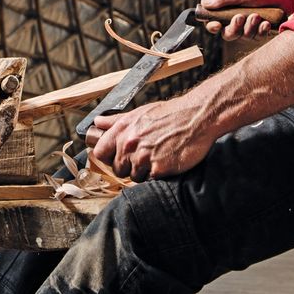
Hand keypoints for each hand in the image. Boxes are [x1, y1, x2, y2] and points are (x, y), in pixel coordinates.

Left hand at [85, 98, 214, 181]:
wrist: (196, 117)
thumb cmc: (170, 114)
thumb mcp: (140, 112)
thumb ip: (116, 120)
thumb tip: (97, 122)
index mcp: (122, 129)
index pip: (100, 153)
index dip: (109, 157)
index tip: (119, 156)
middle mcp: (129, 143)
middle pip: (118, 169)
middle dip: (129, 166)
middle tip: (145, 156)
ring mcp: (143, 157)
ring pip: (134, 177)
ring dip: (144, 172)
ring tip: (158, 158)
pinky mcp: (158, 169)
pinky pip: (150, 181)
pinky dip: (157, 175)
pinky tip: (166, 163)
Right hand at [199, 0, 293, 40]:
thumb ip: (222, 0)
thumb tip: (203, 3)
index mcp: (229, 9)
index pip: (215, 22)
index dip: (213, 26)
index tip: (217, 25)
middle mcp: (238, 19)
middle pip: (228, 34)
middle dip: (234, 28)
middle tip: (240, 17)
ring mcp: (251, 26)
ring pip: (243, 37)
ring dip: (250, 27)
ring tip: (258, 15)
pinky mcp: (262, 30)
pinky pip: (257, 38)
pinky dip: (261, 30)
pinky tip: (266, 22)